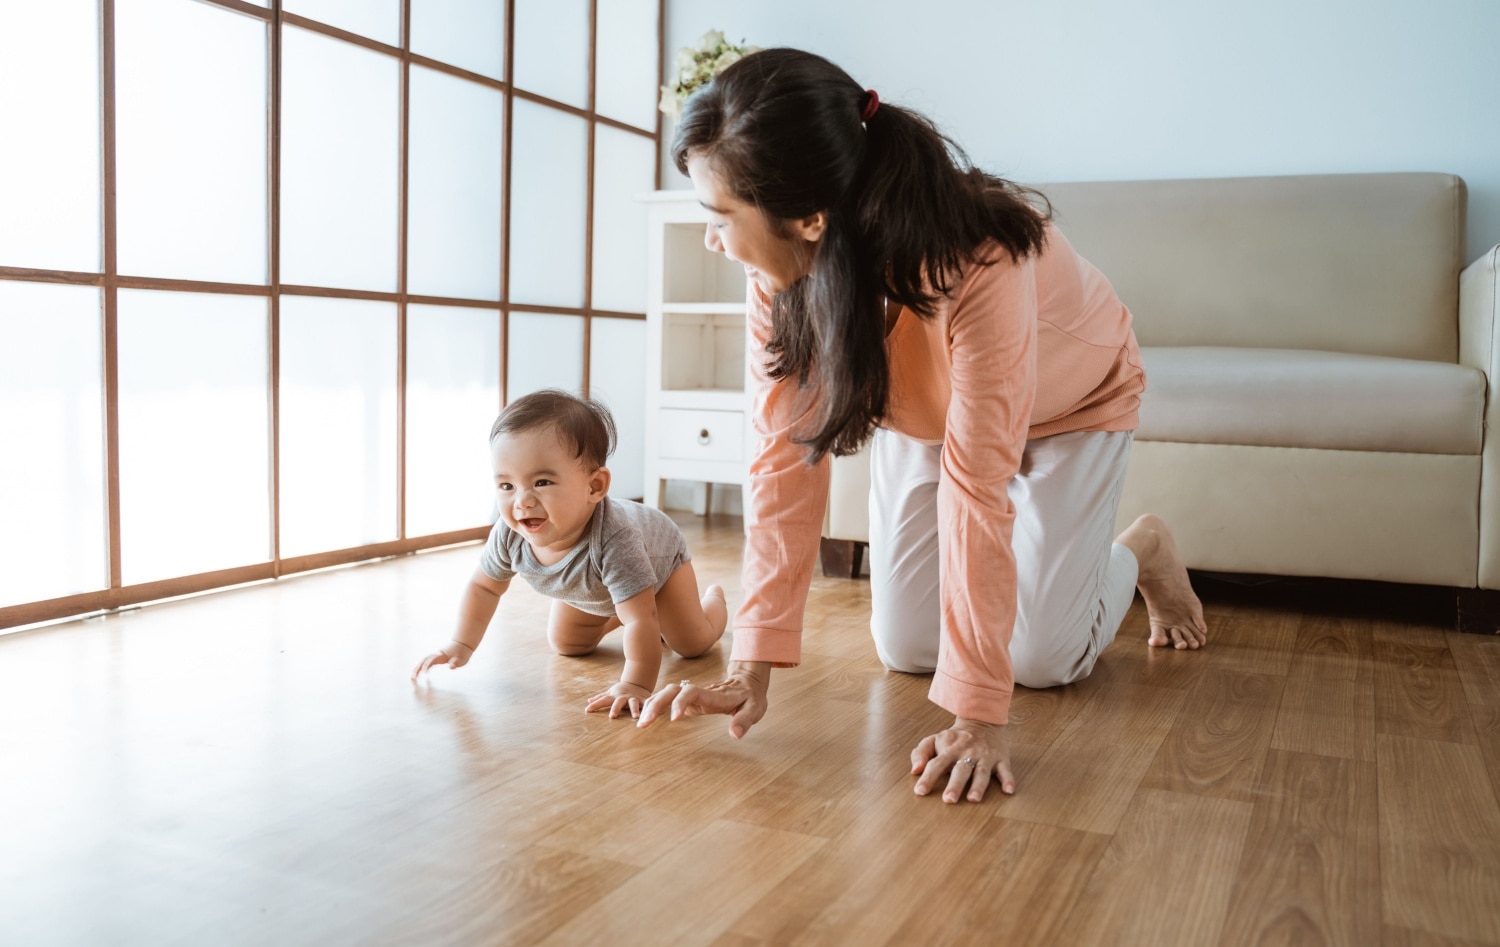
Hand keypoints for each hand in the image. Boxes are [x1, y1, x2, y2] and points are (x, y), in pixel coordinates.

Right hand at [410, 640, 474, 680]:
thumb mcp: (462, 659)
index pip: (432, 660)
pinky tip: (419, 672)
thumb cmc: (463, 653)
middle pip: (425, 660)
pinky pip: (427, 661)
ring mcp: (436, 655)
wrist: (463, 645)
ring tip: (413, 676)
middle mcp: (437, 654)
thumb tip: (451, 667)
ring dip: (418, 667)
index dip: (427, 665)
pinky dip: (422, 666)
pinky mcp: (437, 657)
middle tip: (413, 676)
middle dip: (418, 667)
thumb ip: (456, 662)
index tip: (424, 673)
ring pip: (424, 660)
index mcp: (442, 655)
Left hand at [585, 680, 653, 718]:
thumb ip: (600, 698)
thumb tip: (588, 701)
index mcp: (614, 697)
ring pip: (634, 704)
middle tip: (612, 716)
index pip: (603, 700)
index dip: (595, 704)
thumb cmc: (621, 691)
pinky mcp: (644, 700)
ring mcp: (634, 699)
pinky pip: (648, 704)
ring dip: (634, 710)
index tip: (587, 710)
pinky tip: (657, 714)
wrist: (638, 683)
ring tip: (636, 718)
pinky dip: (652, 708)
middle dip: (615, 708)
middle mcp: (623, 698)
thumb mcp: (611, 693)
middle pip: (618, 702)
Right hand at [636, 660, 770, 738]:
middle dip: (657, 704)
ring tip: (641, 723)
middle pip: (672, 691)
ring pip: (666, 694)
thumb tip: (735, 735)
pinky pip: (668, 701)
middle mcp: (699, 693)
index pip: (691, 692)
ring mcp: (692, 697)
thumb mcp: (754, 709)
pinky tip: (645, 717)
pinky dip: (655, 707)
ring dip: (652, 705)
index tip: (674, 719)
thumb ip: (744, 720)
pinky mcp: (689, 703)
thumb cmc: (750, 698)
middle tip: (644, 723)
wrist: (748, 683)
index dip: (680, 702)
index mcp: (713, 695)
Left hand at [911, 717, 1016, 802]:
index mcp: (949, 750)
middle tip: (948, 800)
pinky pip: (1005, 770)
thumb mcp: (934, 740)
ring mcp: (985, 756)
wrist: (982, 720)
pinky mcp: (1001, 758)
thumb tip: (915, 771)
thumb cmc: (954, 738)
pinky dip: (1008, 780)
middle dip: (954, 785)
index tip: (920, 791)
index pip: (936, 764)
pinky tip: (1008, 791)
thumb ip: (921, 753)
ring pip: (982, 772)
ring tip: (973, 799)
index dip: (928, 777)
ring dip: (978, 786)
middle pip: (960, 770)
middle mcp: (967, 753)